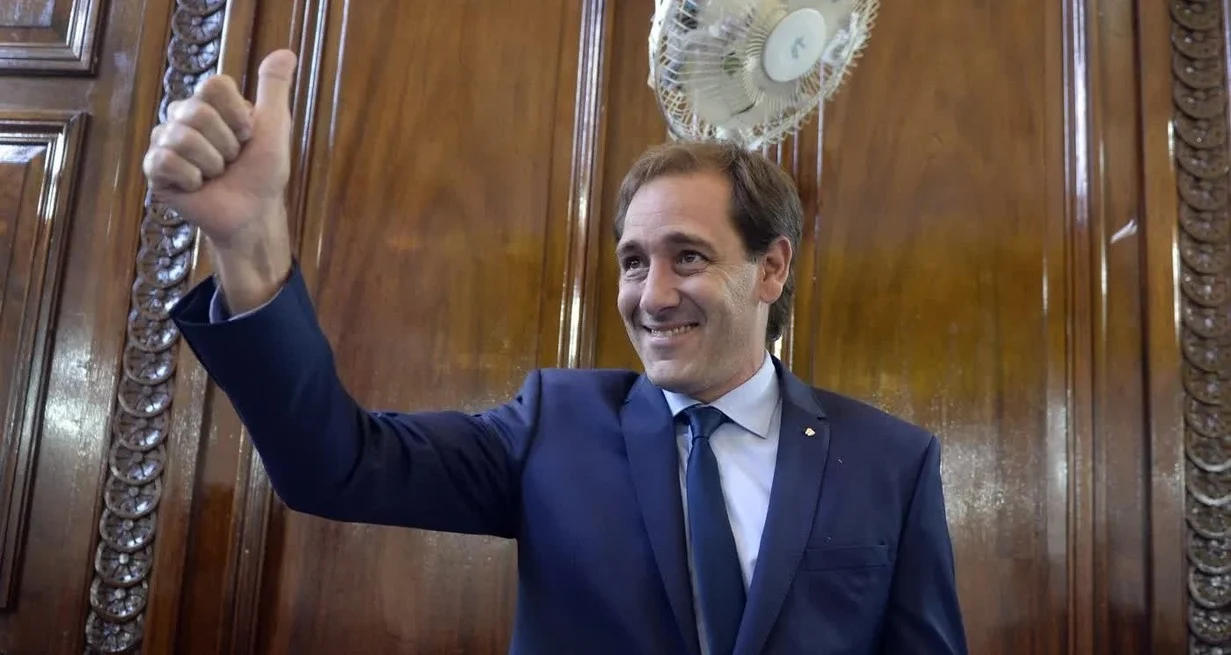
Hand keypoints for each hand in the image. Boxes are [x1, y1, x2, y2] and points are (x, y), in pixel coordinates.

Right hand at [143, 50, 297, 311]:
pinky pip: (165, 160)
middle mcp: (183, 117)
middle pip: (198, 111)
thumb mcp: (275, 126)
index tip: (248, 135)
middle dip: (226, 144)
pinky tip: (198, 185)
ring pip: (182, 137)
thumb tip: (286, 53)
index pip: (214, 86)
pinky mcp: (154, 169)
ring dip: (212, 163)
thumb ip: (274, 89)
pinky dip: (191, 178)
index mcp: (209, 104)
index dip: (237, 115)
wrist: (253, 213)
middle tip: (231, 161)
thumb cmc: (263, 172)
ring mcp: (165, 141)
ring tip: (216, 175)